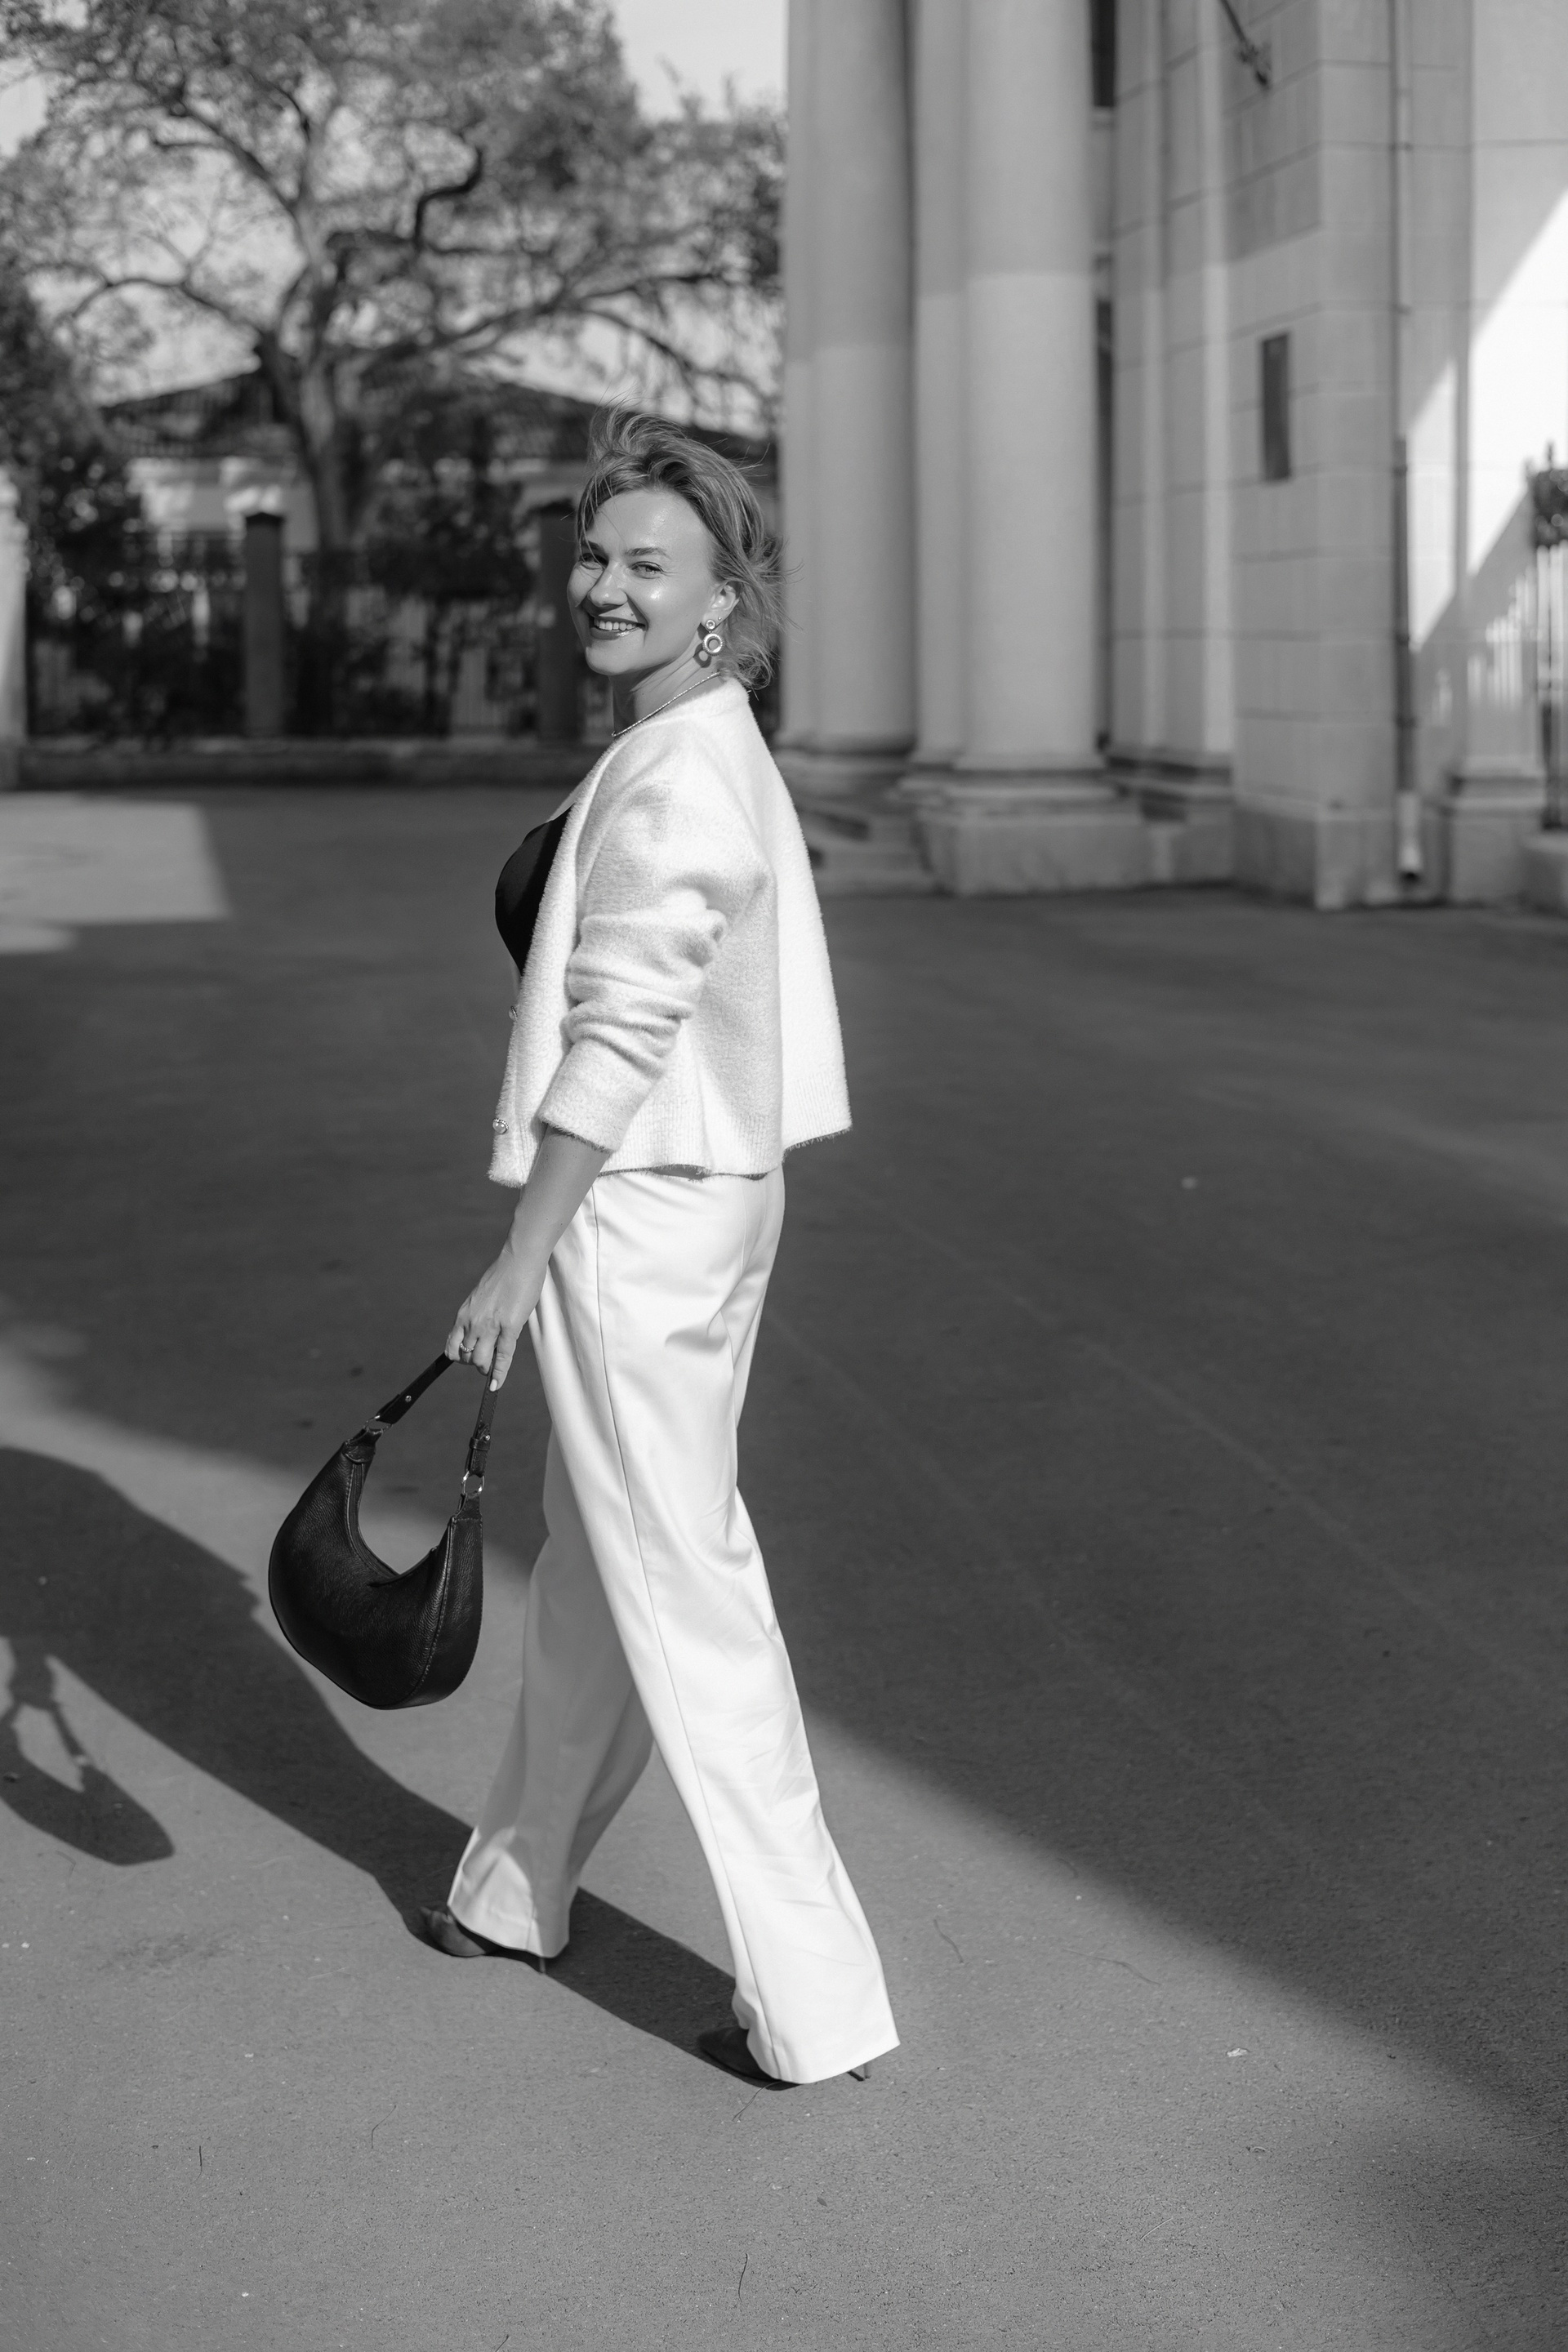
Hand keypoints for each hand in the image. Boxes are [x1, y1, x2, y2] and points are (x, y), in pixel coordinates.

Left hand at [446, 1235, 544, 1389]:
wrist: (518, 1261)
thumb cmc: (503, 1276)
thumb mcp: (480, 1297)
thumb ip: (477, 1315)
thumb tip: (480, 1329)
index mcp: (463, 1315)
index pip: (452, 1347)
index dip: (460, 1358)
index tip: (469, 1359)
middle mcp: (472, 1323)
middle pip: (465, 1358)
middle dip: (475, 1364)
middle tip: (487, 1361)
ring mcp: (490, 1326)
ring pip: (480, 1361)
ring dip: (486, 1369)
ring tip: (494, 1369)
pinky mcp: (510, 1327)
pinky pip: (502, 1357)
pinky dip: (499, 1374)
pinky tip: (496, 1385)